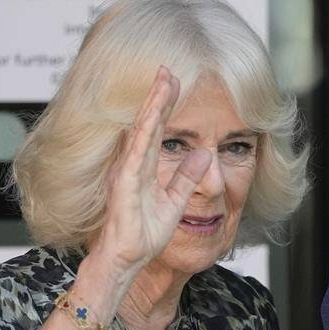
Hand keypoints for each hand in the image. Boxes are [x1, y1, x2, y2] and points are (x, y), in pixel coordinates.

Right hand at [93, 68, 211, 280]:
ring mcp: (126, 173)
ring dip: (153, 106)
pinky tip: (151, 116)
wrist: (126, 260)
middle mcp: (131, 165)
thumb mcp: (175, 202)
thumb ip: (187, 178)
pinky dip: (144, 134)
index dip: (164, 105)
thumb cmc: (143, 235)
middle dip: (158, 96)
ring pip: (142, 132)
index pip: (157, 130)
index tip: (174, 81)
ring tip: (163, 82)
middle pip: (147, 123)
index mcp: (143, 167)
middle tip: (167, 69)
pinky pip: (136, 155)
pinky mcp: (124, 185)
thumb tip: (204, 154)